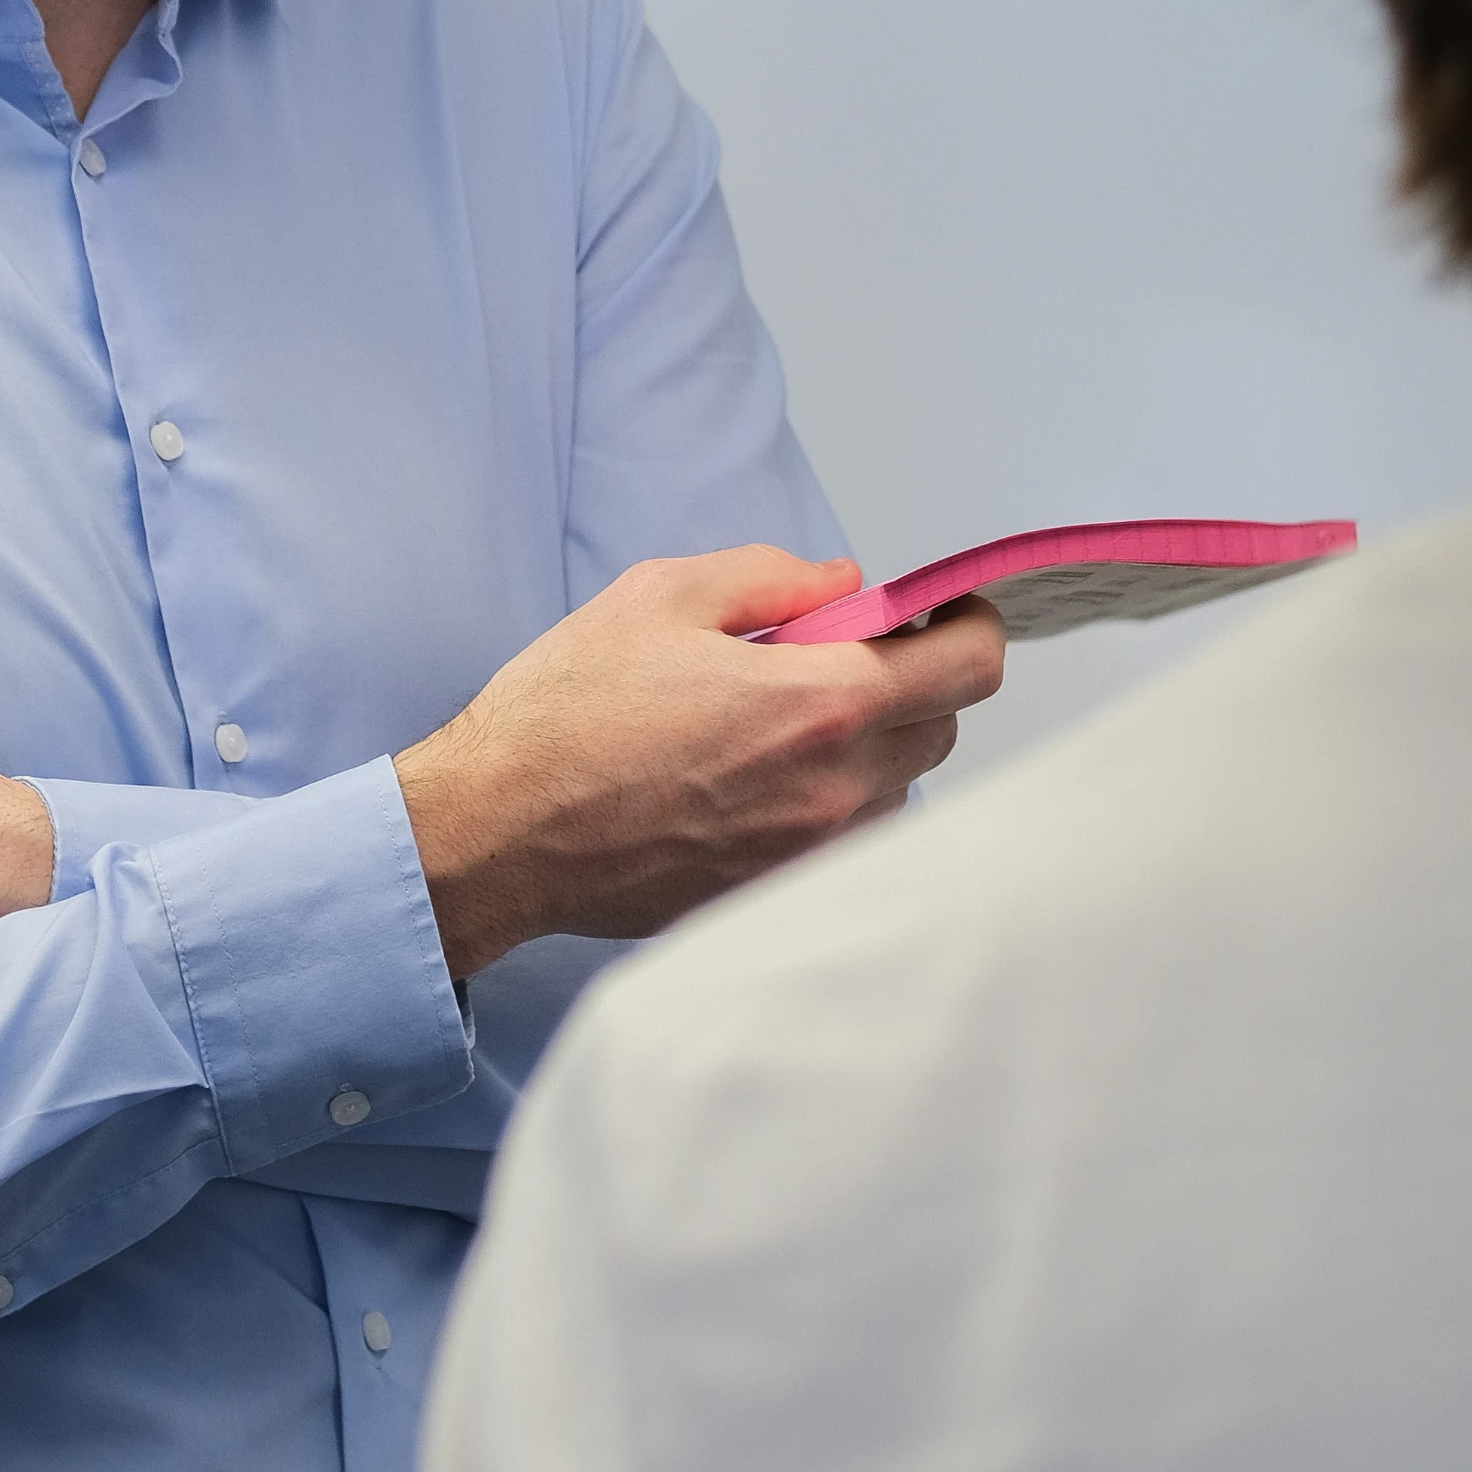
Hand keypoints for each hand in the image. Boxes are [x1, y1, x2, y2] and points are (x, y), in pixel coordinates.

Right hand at [393, 549, 1006, 979]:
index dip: (970, 627)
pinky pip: (845, 839)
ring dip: (871, 745)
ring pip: (898, 787)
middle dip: (913, 680)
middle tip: (844, 655)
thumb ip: (772, 577)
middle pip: (943, 727)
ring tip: (784, 721)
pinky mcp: (776, 894)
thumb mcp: (661, 596)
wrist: (500, 832)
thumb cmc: (568, 714)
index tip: (944, 611)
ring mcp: (810, 852)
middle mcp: (834, 786)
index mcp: (821, 701)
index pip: (967, 667)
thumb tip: (843, 584)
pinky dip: (829, 800)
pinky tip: (755, 778)